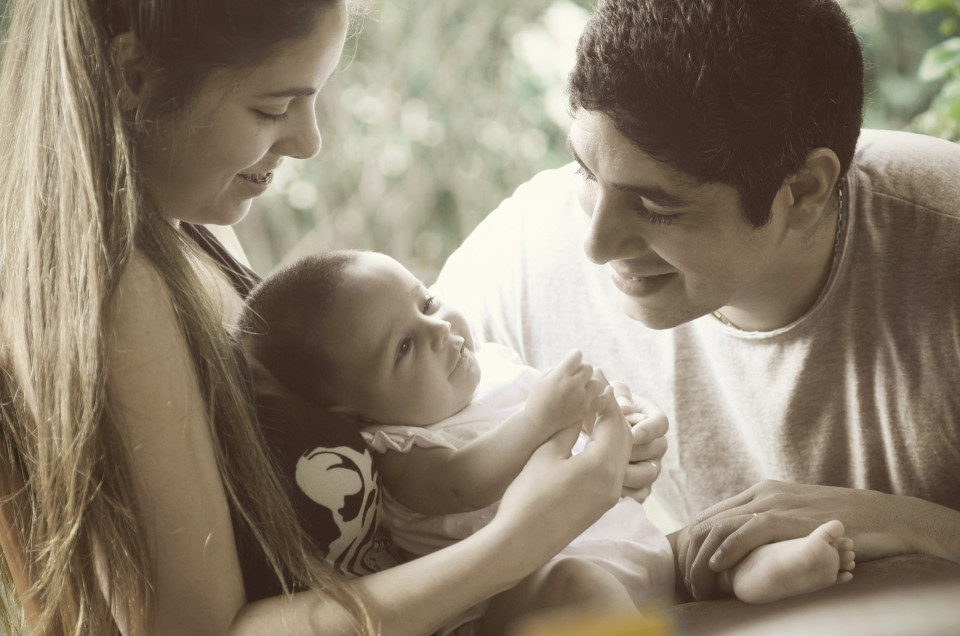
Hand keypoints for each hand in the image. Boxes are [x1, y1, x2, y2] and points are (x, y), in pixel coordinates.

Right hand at [494, 385, 631, 558]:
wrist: (521, 541)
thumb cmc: (528, 496)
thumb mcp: (546, 454)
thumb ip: (568, 429)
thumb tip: (580, 409)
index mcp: (602, 465)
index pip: (614, 420)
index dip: (605, 397)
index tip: (595, 379)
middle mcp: (614, 480)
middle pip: (624, 436)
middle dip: (613, 411)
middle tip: (598, 391)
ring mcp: (610, 495)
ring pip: (622, 453)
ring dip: (612, 429)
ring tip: (594, 412)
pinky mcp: (603, 504)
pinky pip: (615, 468)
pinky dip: (608, 448)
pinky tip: (591, 439)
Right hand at [524, 350, 605, 434]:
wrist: (538, 423)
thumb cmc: (538, 398)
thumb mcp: (542, 377)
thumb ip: (559, 367)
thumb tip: (574, 364)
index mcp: (560, 375)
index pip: (577, 356)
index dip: (575, 355)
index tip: (572, 360)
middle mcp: (572, 385)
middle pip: (588, 368)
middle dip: (582, 369)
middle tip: (576, 376)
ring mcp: (581, 399)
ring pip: (597, 383)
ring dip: (591, 382)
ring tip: (584, 386)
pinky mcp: (586, 410)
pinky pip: (604, 401)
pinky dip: (607, 395)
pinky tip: (607, 390)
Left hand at [610, 382, 667, 501]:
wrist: (588, 432)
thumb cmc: (599, 409)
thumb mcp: (606, 397)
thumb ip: (617, 395)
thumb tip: (626, 406)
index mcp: (650, 419)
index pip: (661, 424)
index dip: (650, 429)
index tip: (634, 434)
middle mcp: (655, 443)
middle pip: (658, 449)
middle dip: (636, 451)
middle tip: (614, 454)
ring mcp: (649, 465)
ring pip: (651, 474)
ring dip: (631, 473)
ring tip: (610, 472)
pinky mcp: (639, 485)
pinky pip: (642, 493)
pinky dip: (628, 493)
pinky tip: (610, 488)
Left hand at [674, 480, 927, 599]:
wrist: (885, 517)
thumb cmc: (845, 526)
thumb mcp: (801, 522)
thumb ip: (777, 529)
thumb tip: (758, 552)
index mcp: (762, 492)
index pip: (714, 515)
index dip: (695, 543)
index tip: (688, 569)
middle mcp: (762, 493)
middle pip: (710, 520)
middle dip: (691, 552)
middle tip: (687, 583)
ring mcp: (774, 502)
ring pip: (721, 526)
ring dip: (702, 558)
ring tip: (696, 583)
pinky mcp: (787, 516)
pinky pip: (746, 531)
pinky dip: (726, 549)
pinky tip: (716, 566)